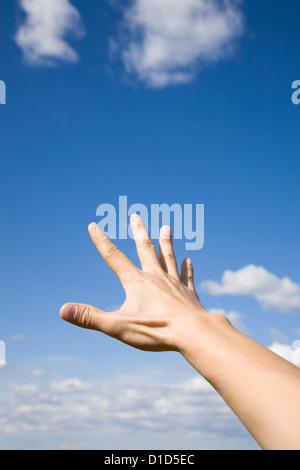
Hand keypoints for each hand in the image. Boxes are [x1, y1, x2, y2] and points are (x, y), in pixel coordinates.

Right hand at [60, 214, 210, 351]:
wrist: (193, 333)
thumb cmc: (155, 330)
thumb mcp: (117, 326)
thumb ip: (90, 317)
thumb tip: (63, 310)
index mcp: (136, 282)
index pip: (114, 257)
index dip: (101, 241)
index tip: (93, 225)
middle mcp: (155, 277)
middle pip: (145, 249)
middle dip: (139, 232)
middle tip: (136, 216)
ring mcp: (174, 284)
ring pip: (169, 258)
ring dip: (166, 242)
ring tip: (167, 227)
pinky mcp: (189, 294)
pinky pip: (187, 277)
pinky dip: (187, 268)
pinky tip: (189, 259)